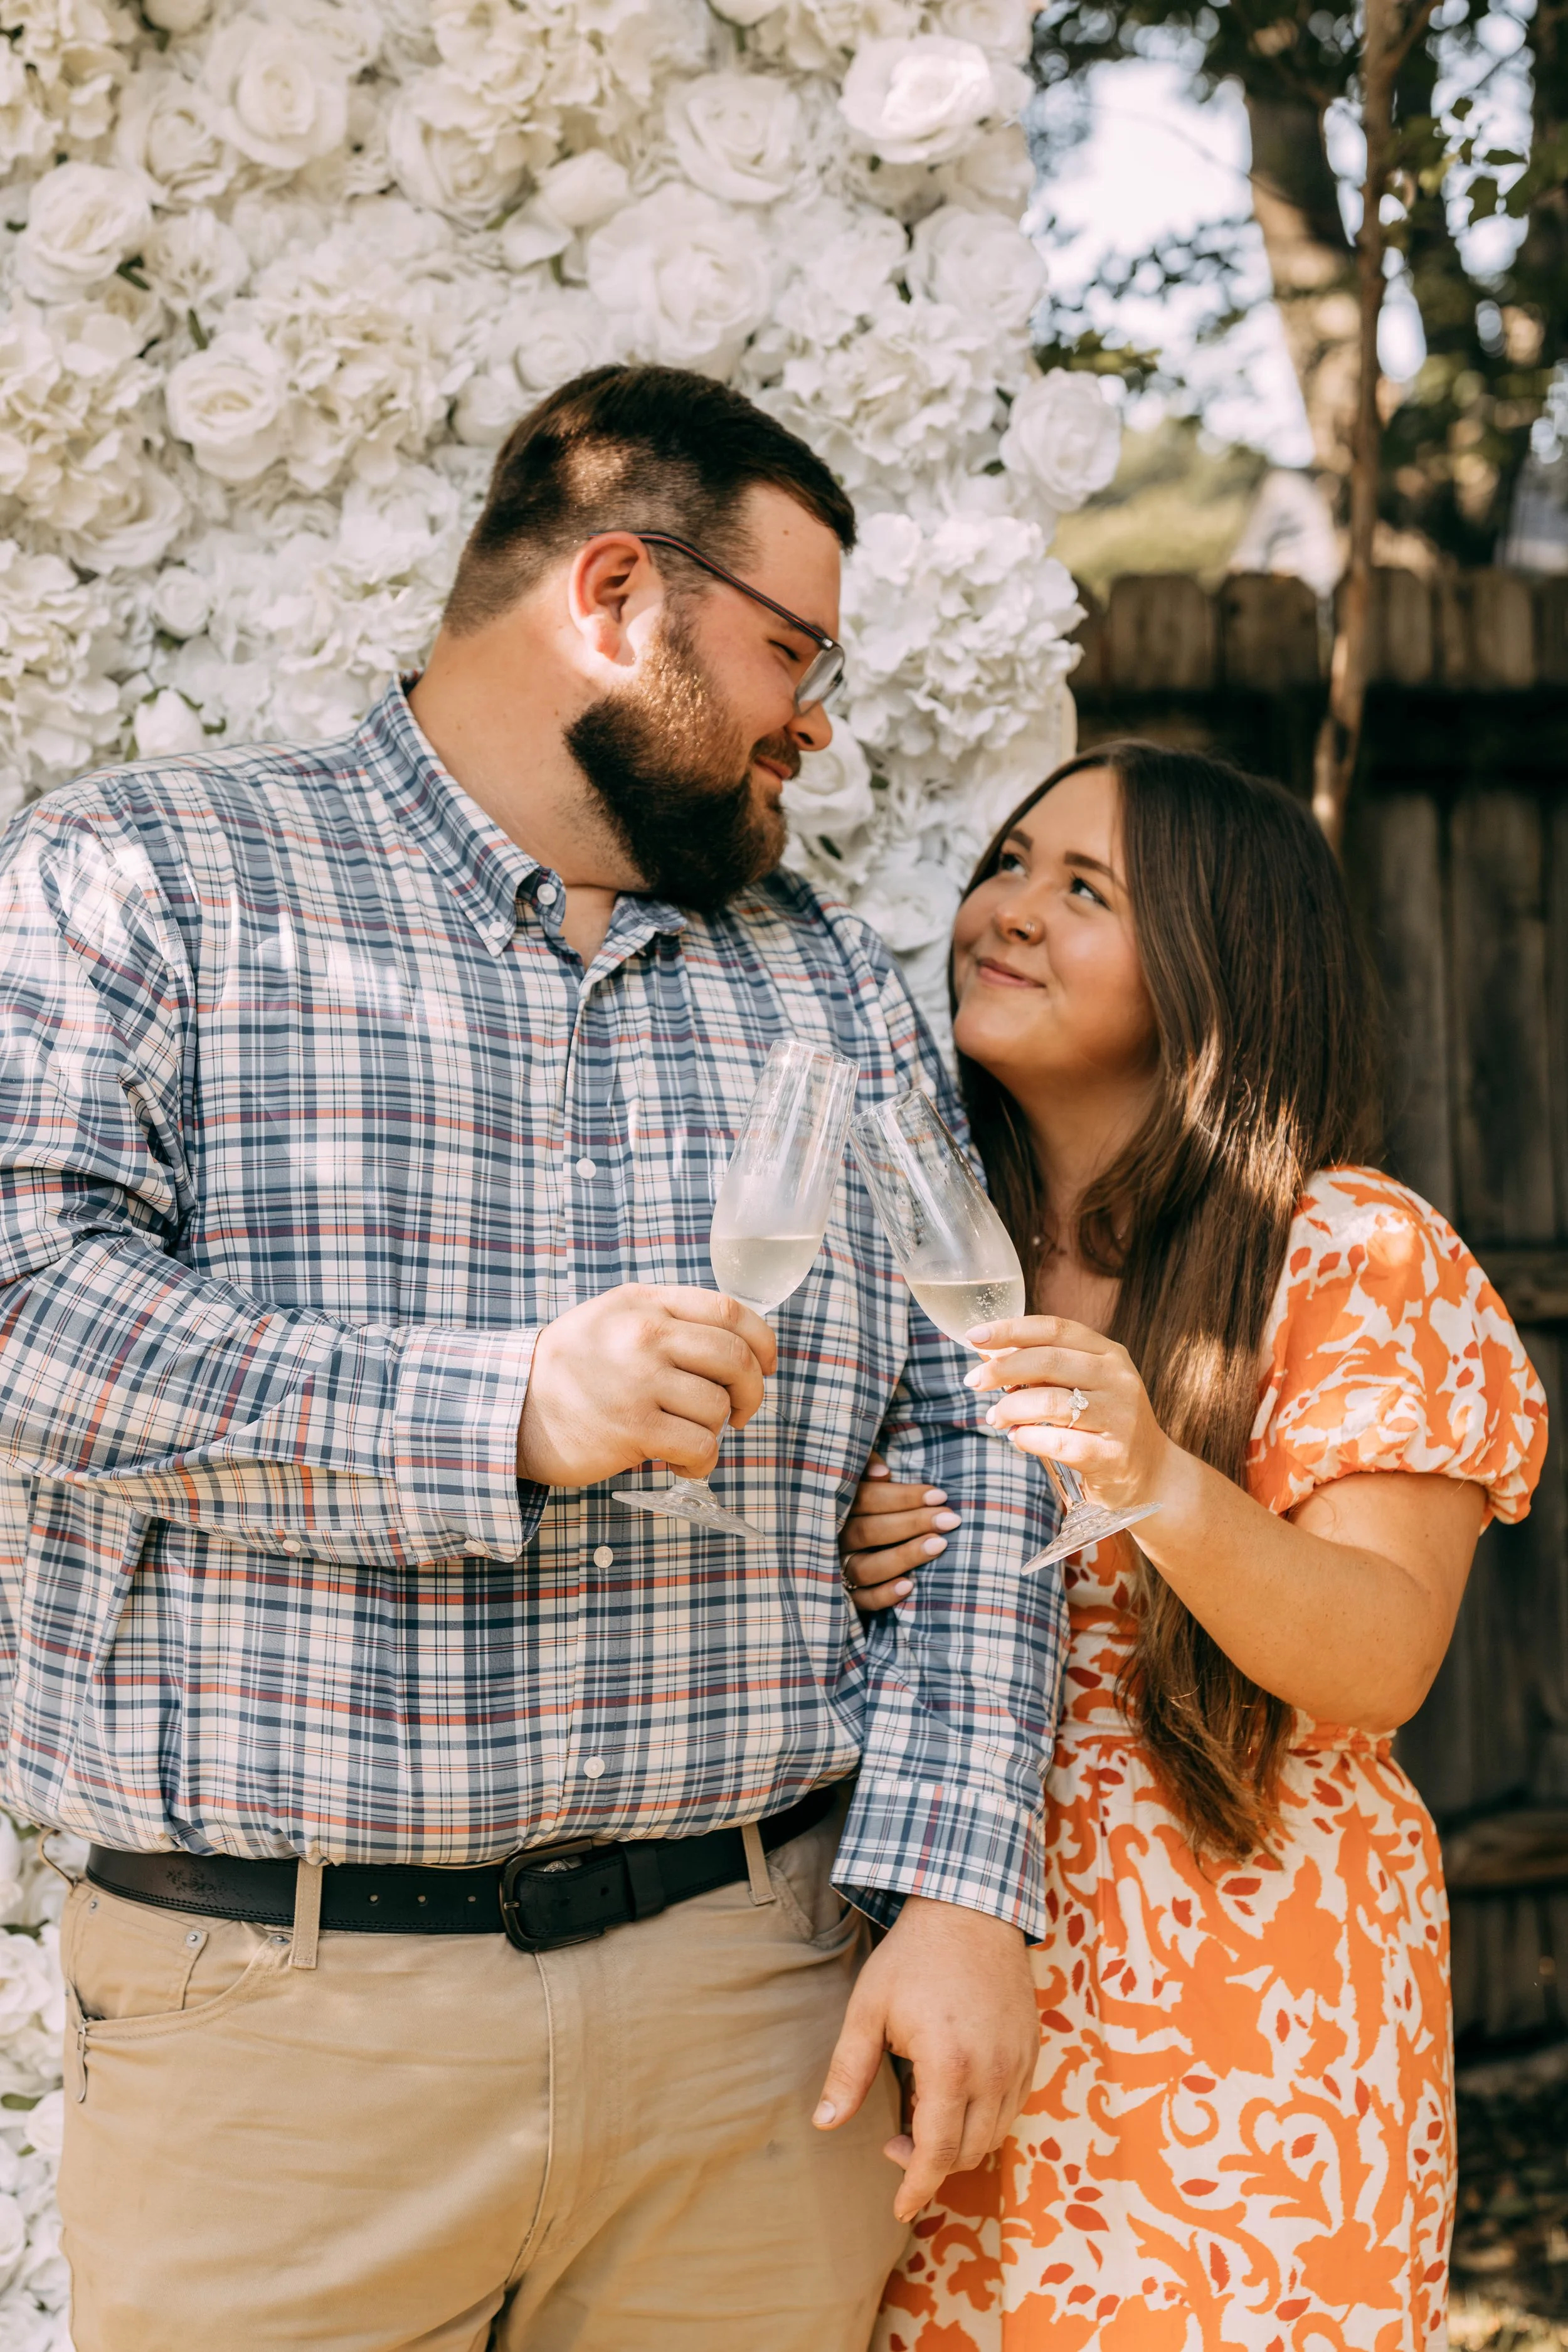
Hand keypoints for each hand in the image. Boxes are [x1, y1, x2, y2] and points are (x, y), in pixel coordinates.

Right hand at [516, 1284, 775, 1487]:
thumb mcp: (614, 1318)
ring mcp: (639, 1381)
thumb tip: (734, 1348)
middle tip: (741, 1412)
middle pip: (735, 1358)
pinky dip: (701, 1461)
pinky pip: (699, 1445)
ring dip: (716, 1431)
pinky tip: (681, 1463)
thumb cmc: (570, 1369)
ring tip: (690, 1439)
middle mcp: (645, 1334)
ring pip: (718, 1406)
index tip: (766, 1364)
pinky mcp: (633, 1427)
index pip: (728, 1310)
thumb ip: (668, 1320)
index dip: (762, 1340)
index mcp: (645, 1303)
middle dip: (752, 1391)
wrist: (509, 1408)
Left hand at [813, 1895, 1037, 2221]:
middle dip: (931, 2164)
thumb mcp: (868, 2010)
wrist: (969, 1910)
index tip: (900, 2209)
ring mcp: (1018, 2062)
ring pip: (995, 2135)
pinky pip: (1014, 2106)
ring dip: (960, 2143)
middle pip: (968, 2152)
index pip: (938, 2154)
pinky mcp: (1032, 2050)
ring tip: (924, 2113)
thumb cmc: (912, 1958)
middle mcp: (993, 2072)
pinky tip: (957, 2094)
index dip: (917, 2187)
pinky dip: (986, 2118)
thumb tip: (825, 2123)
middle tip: (896, 2140)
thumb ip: (848, 2071)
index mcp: (950, 2067)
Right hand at [838, 1455, 960, 1611]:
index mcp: (835, 1506)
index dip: (903, 1497)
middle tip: (949, 1519)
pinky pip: (862, 1600)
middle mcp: (832, 1538)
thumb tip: (882, 1472)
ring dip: (904, 1556)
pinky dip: (884, 1595)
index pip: (866, 1499)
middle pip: (868, 1532)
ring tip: (939, 1545)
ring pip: (866, 1567)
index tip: (939, 1495)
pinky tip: (909, 1586)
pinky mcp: (843, 1595)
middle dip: (912, 1523)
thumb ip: (865, 1467)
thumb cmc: (861, 1503)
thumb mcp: (857, 1477)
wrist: (833, 1543)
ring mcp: (835, 1569)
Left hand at [964, 1314, 1172, 1513]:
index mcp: (1108, 1353)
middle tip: (973, 1382)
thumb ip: (1044, 1368)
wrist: (1150, 1474)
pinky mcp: (1112, 1455)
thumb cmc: (1104, 1423)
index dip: (1010, 1329)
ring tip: (995, 1419)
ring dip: (1010, 1408)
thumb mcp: (1083, 1385)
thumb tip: (989, 1353)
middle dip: (1001, 1370)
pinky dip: (1028, 1438)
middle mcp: (1117, 1379)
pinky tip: (1018, 1438)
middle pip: (1048, 1360)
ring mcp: (1119, 1417)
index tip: (975, 1336)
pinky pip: (1058, 1442)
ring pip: (1049, 1402)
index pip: (1054, 1328)